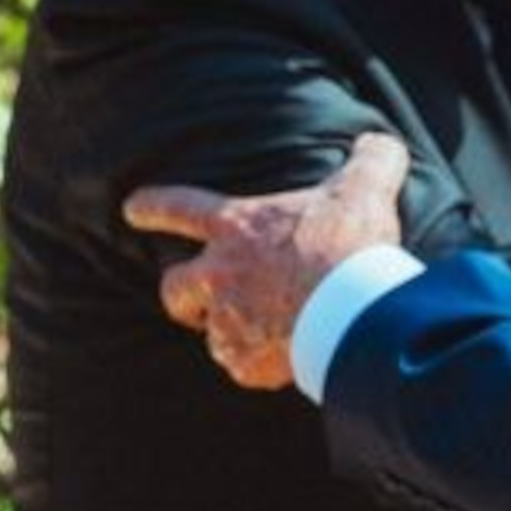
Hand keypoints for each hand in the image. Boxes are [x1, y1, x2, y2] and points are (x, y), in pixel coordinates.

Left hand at [125, 130, 411, 389]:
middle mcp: (219, 276)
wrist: (353, 312)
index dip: (153, 206)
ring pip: (210, 334)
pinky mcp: (247, 362)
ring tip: (259, 335)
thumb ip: (370, 160)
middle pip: (174, 288)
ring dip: (226, 333)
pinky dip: (258, 366)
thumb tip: (380, 143)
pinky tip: (281, 362)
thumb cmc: (350, 245)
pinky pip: (243, 367)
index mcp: (237, 227)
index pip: (178, 207)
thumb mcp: (365, 188)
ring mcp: (229, 323)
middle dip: (179, 295)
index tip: (131, 208)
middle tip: (192, 300)